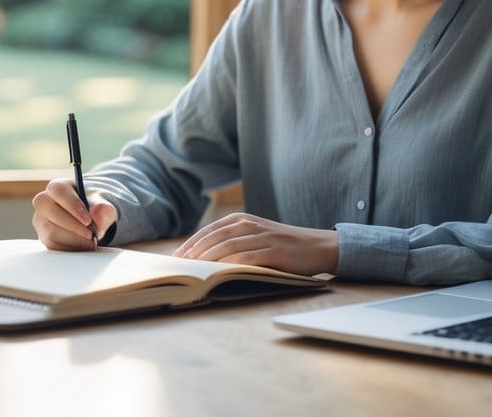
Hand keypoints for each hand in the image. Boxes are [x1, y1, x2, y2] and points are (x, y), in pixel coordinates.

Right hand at [31, 177, 118, 250]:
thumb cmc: (92, 206)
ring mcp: (41, 220)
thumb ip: (103, 208)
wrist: (89, 219)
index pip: (58, 191)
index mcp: (58, 187)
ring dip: (74, 240)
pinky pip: (52, 245)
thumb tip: (97, 218)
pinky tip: (82, 246)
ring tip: (90, 241)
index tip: (88, 220)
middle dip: (74, 227)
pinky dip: (70, 248)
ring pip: (51, 232)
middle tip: (92, 234)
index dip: (72, 205)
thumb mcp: (102, 204)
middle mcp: (44, 202)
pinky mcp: (43, 236)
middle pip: (51, 212)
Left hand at [172, 212, 337, 275]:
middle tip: (179, 266)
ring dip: (208, 259)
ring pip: (228, 246)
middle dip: (194, 252)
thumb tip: (203, 258)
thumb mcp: (255, 236)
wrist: (316, 246)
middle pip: (214, 237)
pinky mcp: (274, 251)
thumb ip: (233, 241)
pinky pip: (248, 257)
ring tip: (194, 271)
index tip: (176, 257)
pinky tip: (219, 272)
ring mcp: (262, 237)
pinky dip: (231, 264)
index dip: (191, 243)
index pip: (209, 231)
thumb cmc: (281, 246)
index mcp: (242, 219)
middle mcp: (250, 224)